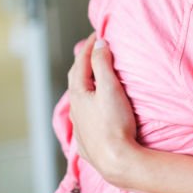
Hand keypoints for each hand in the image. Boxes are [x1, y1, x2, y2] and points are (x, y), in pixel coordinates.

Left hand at [67, 33, 139, 187]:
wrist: (116, 159)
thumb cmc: (115, 123)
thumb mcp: (110, 88)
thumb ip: (103, 64)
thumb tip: (99, 44)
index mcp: (79, 94)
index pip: (81, 63)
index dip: (89, 46)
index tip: (98, 33)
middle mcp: (76, 108)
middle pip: (76, 79)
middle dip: (83, 61)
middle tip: (93, 49)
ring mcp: (80, 123)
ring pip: (79, 96)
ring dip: (85, 81)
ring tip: (93, 74)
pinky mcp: (88, 136)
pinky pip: (84, 111)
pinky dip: (88, 99)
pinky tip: (94, 104)